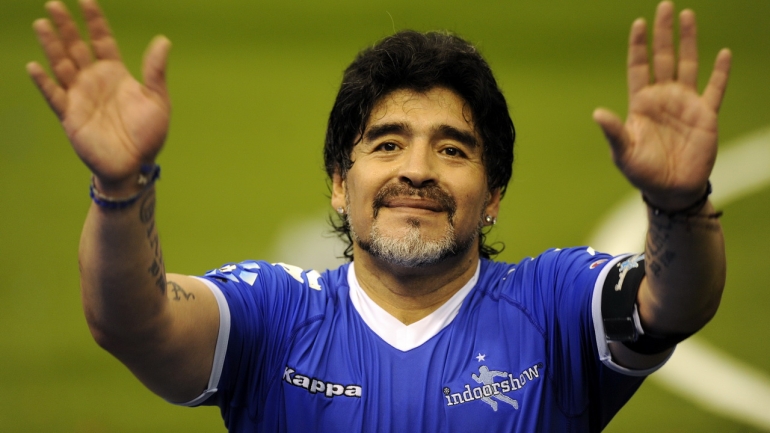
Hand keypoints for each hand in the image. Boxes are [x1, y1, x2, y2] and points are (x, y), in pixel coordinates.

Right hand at [27, 0, 170, 193]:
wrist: (134, 164)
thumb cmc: (148, 134)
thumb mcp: (157, 100)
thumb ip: (156, 71)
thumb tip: (163, 40)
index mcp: (115, 74)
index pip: (102, 40)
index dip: (94, 21)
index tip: (86, 1)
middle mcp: (94, 80)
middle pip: (76, 47)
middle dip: (66, 26)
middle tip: (54, 4)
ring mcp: (80, 96)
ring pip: (62, 65)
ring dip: (51, 46)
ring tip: (42, 25)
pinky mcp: (70, 115)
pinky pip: (54, 96)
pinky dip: (44, 82)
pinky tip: (35, 67)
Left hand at [593, 1, 731, 209]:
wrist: (671, 190)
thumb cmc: (642, 172)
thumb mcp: (624, 152)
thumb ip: (614, 131)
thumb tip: (597, 113)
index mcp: (641, 103)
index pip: (639, 66)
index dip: (638, 46)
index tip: (638, 24)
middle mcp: (663, 98)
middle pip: (664, 57)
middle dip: (663, 33)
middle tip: (665, 6)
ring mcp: (686, 104)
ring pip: (688, 64)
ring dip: (689, 41)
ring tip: (688, 16)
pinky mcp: (706, 115)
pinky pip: (715, 89)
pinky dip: (720, 73)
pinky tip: (723, 54)